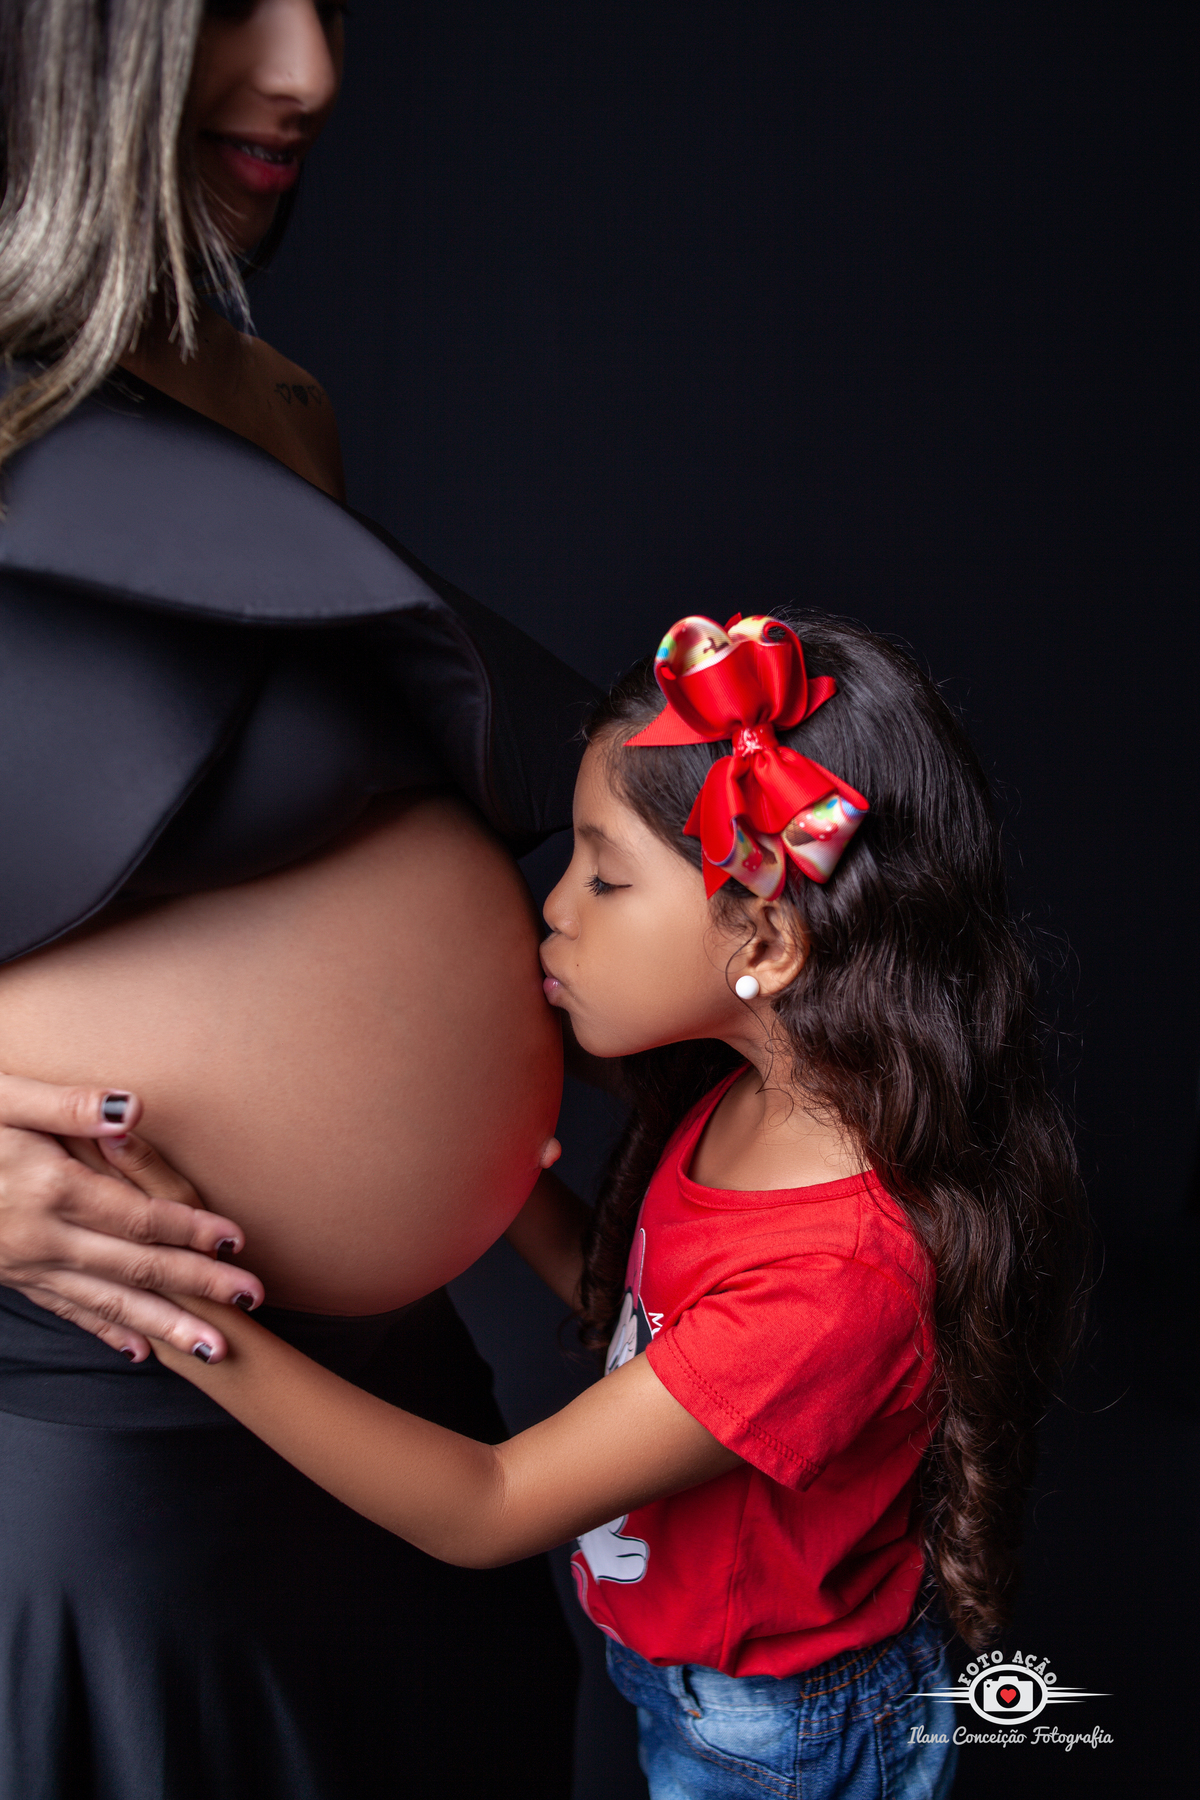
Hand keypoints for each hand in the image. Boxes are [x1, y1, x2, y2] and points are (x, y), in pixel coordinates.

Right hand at [0, 1072, 263, 1362]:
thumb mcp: (1, 1098)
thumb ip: (68, 1106)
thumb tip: (133, 1107)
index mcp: (49, 1189)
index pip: (138, 1217)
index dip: (191, 1230)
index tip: (236, 1242)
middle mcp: (42, 1237)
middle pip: (135, 1269)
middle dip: (196, 1289)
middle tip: (251, 1304)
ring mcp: (24, 1265)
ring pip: (106, 1303)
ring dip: (163, 1327)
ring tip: (212, 1349)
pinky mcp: (10, 1277)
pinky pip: (64, 1310)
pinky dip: (103, 1331)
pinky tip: (136, 1351)